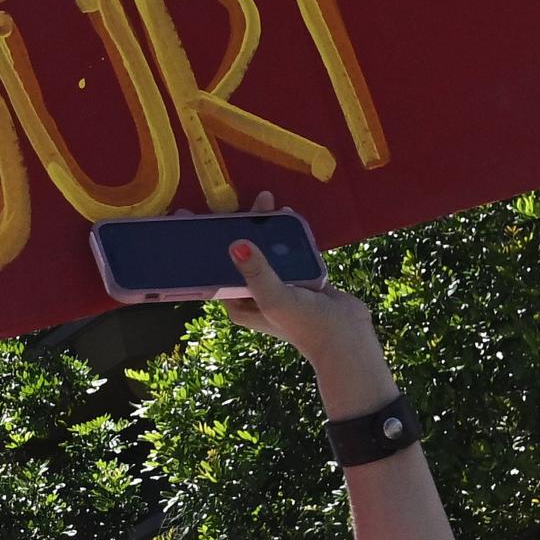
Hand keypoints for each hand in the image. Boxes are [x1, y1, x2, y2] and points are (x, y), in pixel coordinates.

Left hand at [221, 194, 394, 408]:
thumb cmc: (306, 324)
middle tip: (232, 203)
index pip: (213, 268)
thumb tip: (236, 244)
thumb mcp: (275, 297)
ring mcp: (277, 284)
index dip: (203, 245)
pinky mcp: (299, 276)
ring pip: (264, 250)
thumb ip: (257, 272)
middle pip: (238, 256)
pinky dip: (286, 234)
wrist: (348, 338)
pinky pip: (287, 250)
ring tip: (263, 201)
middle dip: (236, 229)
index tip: (192, 219)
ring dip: (263, 227)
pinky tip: (285, 214)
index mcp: (238, 303)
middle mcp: (253, 293)